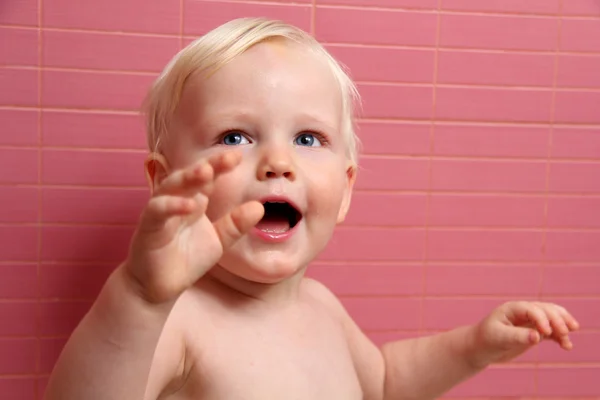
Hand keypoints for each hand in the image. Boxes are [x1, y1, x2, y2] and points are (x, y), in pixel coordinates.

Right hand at [124, 151, 263, 302]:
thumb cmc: (186, 260)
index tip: (239, 156)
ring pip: (170, 186)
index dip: (221, 165)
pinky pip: (157, 211)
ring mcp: (160, 212)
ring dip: (187, 178)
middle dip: (209, 165)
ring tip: (206, 171)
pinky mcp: (148, 227)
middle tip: (229, 157)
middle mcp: (177, 200)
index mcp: (194, 201)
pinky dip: (171, 205)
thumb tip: (259, 207)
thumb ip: (235, 224)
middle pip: (191, 176)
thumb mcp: (218, 241)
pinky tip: (188, 206)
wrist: (159, 287)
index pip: (208, 177)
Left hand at [469, 301, 579, 367]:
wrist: (480, 348)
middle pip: (546, 310)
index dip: (541, 318)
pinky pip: (552, 332)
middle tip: (564, 333)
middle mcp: (523, 312)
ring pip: (552, 319)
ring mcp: (531, 321)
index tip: (545, 332)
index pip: (532, 309)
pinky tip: (567, 346)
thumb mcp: (499, 338)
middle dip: (557, 320)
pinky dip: (560, 337)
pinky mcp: (535, 332)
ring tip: (568, 339)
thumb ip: (517, 336)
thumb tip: (537, 337)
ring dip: (562, 326)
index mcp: (512, 308)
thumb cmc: (486, 339)